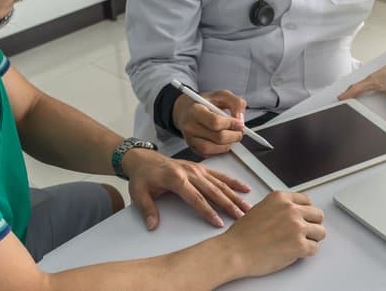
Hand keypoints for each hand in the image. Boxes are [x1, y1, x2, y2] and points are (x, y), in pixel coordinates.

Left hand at [122, 149, 251, 229]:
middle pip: (213, 191)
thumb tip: (152, 225)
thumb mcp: (138, 193)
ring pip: (220, 183)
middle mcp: (190, 172)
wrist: (143, 158)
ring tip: (247, 206)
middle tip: (241, 216)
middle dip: (228, 205)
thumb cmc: (142, 176)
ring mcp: (197, 169)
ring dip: (235, 195)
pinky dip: (233, 182)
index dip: (208, 211)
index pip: (196, 198)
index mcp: (176, 179)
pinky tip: (244, 188)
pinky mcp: (201, 167)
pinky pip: (219, 175)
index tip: (219, 223)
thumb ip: (147, 209)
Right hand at [172, 90, 245, 156]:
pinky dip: (220, 150)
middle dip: (234, 135)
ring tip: (231, 136)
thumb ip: (235, 102)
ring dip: (228, 144)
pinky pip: (209, 154)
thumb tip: (240, 118)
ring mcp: (190, 139)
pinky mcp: (193, 148)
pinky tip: (222, 141)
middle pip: (218, 137)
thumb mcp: (221, 95)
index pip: (215, 122)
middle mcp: (190, 126)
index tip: (239, 123)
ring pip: (213, 149)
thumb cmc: (204, 103)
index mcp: (195, 110)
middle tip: (239, 131)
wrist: (186, 110)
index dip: (231, 124)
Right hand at [219, 192, 325, 277]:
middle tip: (304, 233)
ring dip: (312, 239)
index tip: (304, 218)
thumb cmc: (242, 235)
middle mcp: (291, 209)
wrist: (234, 251)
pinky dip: (307, 252)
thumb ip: (279, 208)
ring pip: (321, 232)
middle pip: (318, 215)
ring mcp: (297, 227)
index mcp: (281, 198)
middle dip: (312, 224)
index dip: (306, 212)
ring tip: (299, 243)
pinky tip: (296, 252)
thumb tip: (293, 213)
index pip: (307, 201)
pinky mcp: (299, 245)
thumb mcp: (261, 208)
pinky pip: (315, 248)